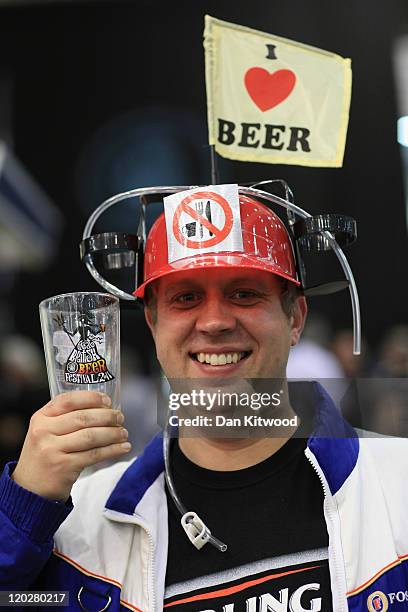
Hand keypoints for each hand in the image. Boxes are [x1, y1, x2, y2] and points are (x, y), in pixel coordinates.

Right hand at [12, 391, 130, 500]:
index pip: (68, 400)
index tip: (107, 400)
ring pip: (91, 436)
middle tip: (120, 417)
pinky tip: (123, 447)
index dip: (91, 398)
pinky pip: (94, 454)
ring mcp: (53, 450)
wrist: (30, 489)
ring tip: (123, 433)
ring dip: (113, 433)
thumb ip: (64, 418)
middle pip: (83, 418)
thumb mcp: (45, 432)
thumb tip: (103, 408)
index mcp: (40, 418)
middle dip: (107, 416)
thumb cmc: (44, 456)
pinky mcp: (64, 467)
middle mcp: (44, 432)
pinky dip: (112, 450)